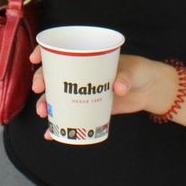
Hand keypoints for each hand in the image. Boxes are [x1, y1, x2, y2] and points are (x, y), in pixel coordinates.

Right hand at [33, 53, 176, 119]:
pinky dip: (59, 125)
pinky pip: (69, 115)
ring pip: (57, 97)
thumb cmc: (140, 71)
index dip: (44, 53)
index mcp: (87, 57)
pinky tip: (50, 134)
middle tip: (38, 91)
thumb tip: (118, 88)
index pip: (60, 51)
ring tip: (44, 113)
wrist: (150, 90)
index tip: (35, 59)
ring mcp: (83, 92)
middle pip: (53, 75)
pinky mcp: (89, 107)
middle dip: (41, 82)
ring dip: (46, 104)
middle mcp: (80, 73)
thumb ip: (125, 77)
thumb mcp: (133, 70)